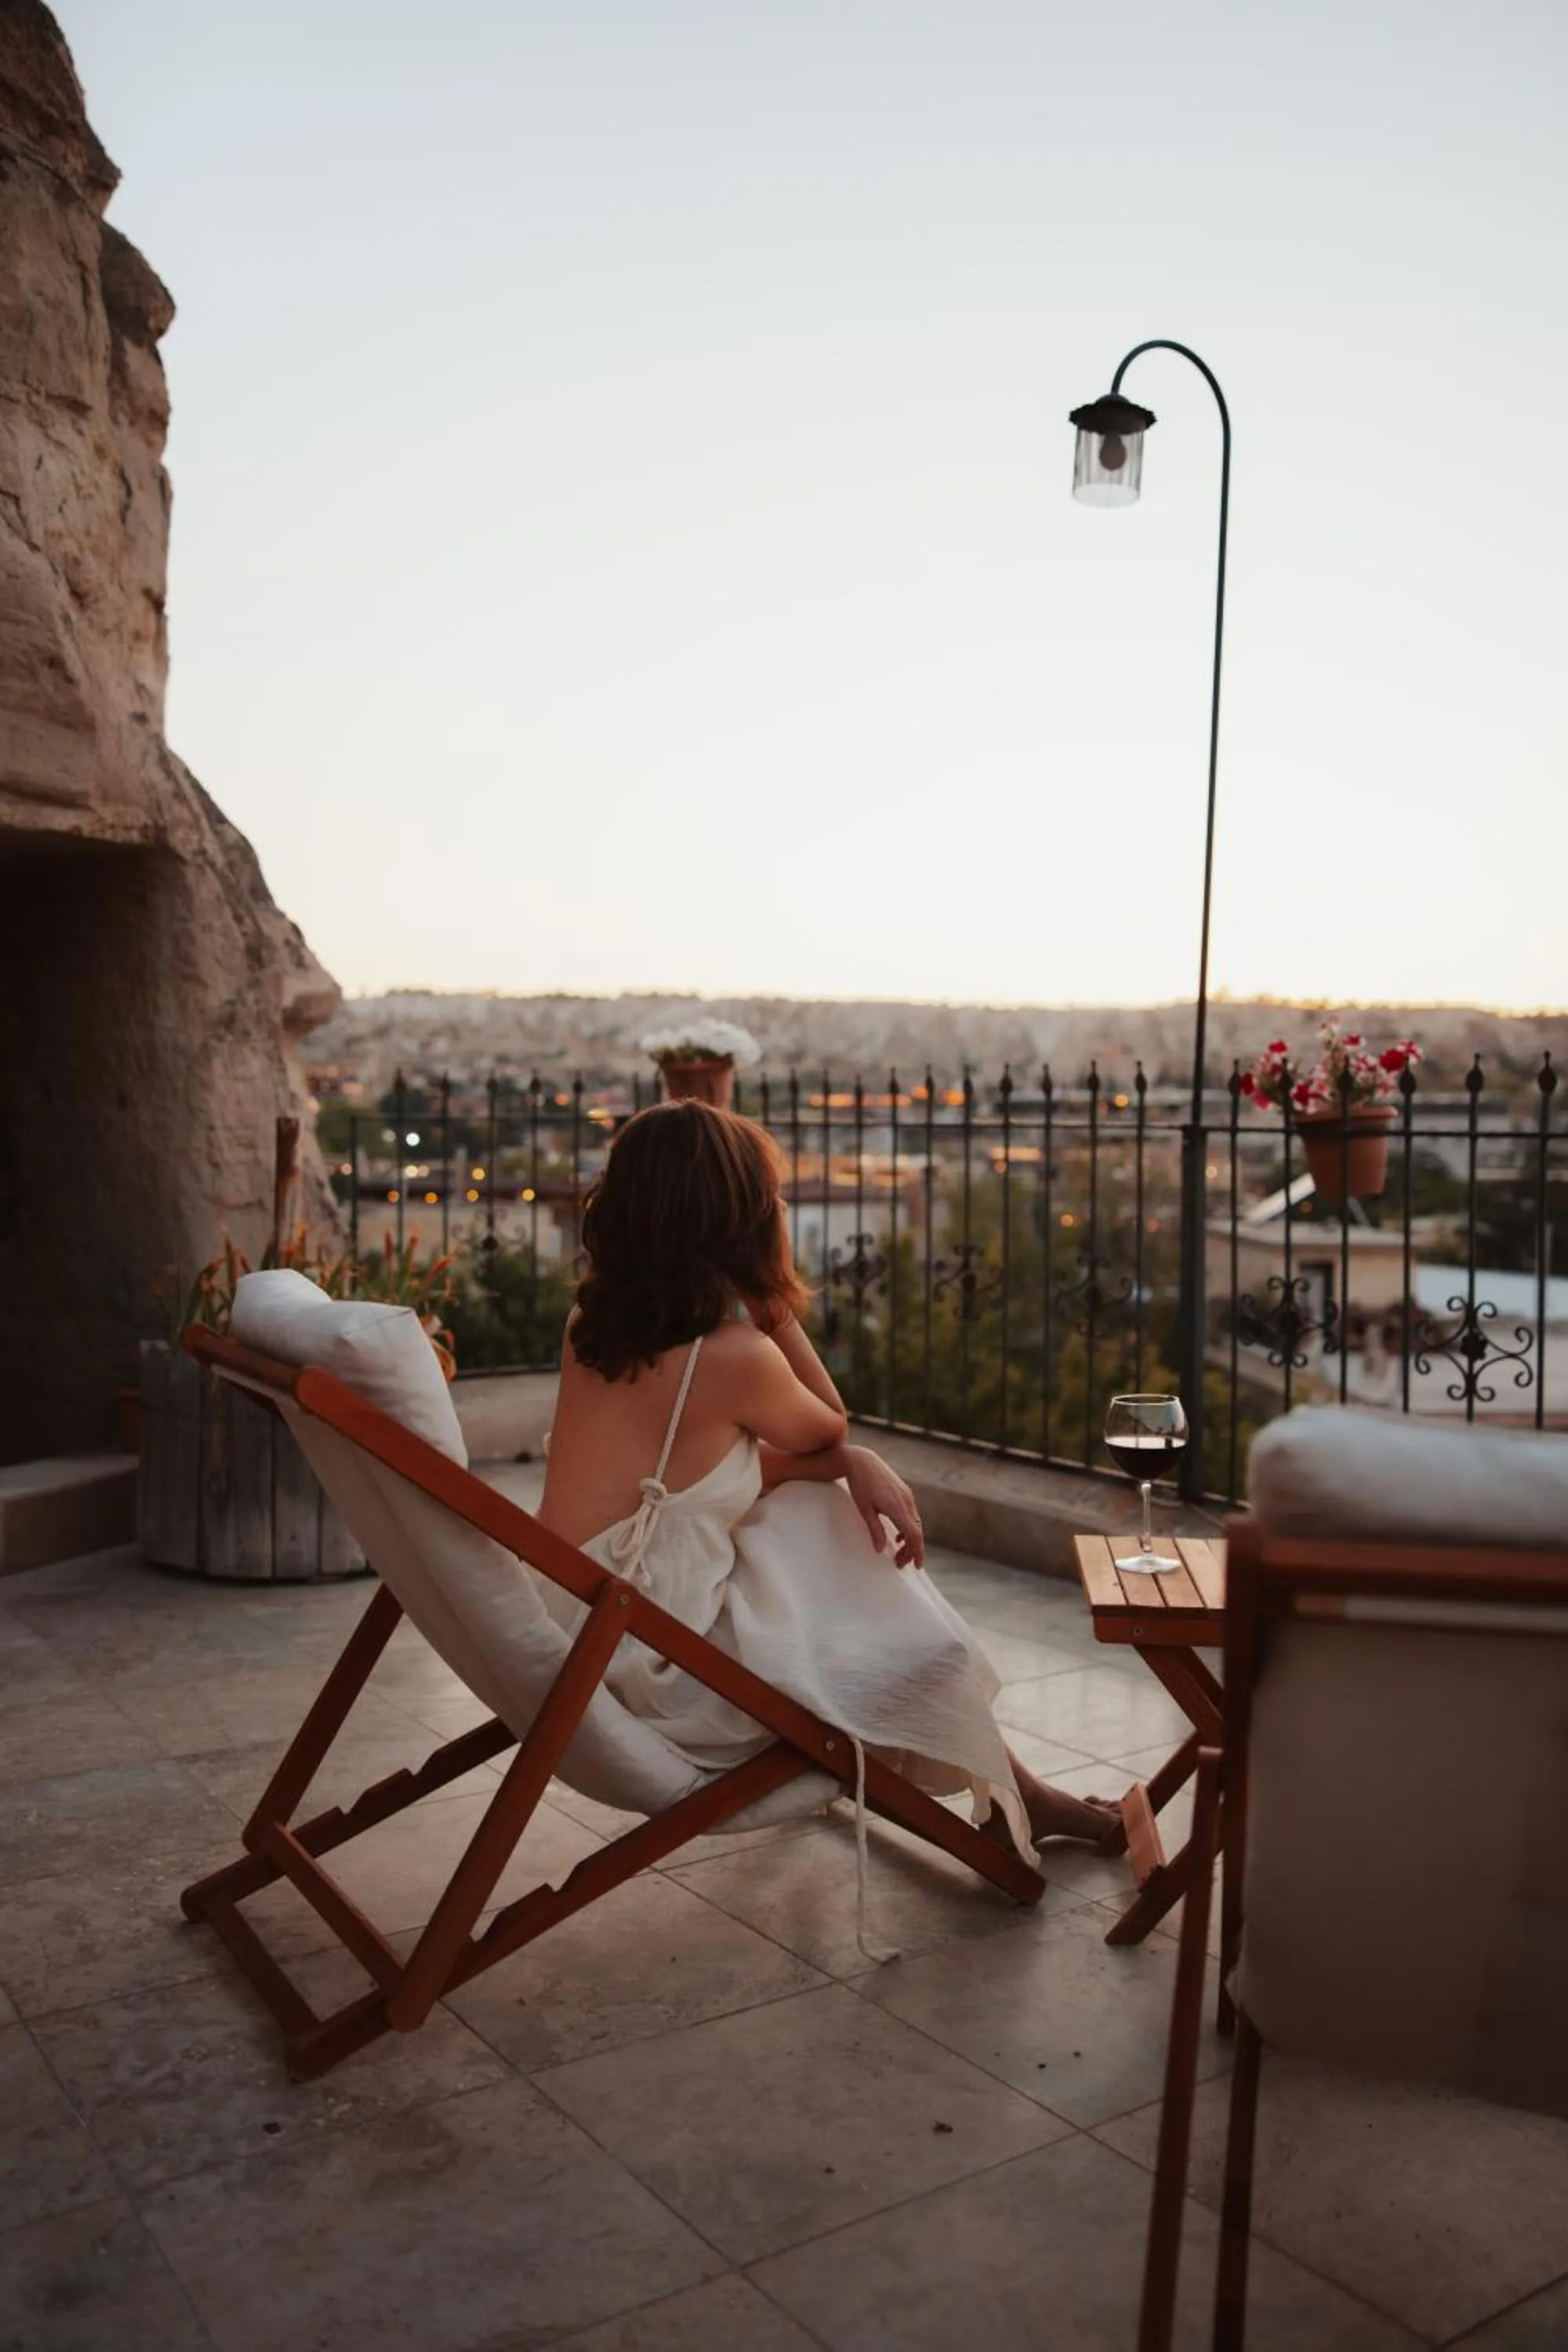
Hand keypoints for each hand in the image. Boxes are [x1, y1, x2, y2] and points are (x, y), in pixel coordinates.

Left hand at [842, 1445, 923, 1568]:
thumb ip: (875, 1530)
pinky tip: (897, 1535)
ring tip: (898, 1551)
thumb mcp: (864, 1509)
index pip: (914, 1535)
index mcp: (897, 1507)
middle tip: (899, 1563)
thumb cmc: (860, 1484)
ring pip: (915, 1523)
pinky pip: (912, 1514)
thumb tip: (880, 1550)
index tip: (916, 1566)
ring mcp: (907, 1495)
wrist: (861, 1460)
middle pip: (916, 1532)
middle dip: (911, 1550)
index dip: (917, 1552)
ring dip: (909, 1539)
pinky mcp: (905, 1492)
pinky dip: (908, 1527)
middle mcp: (906, 1501)